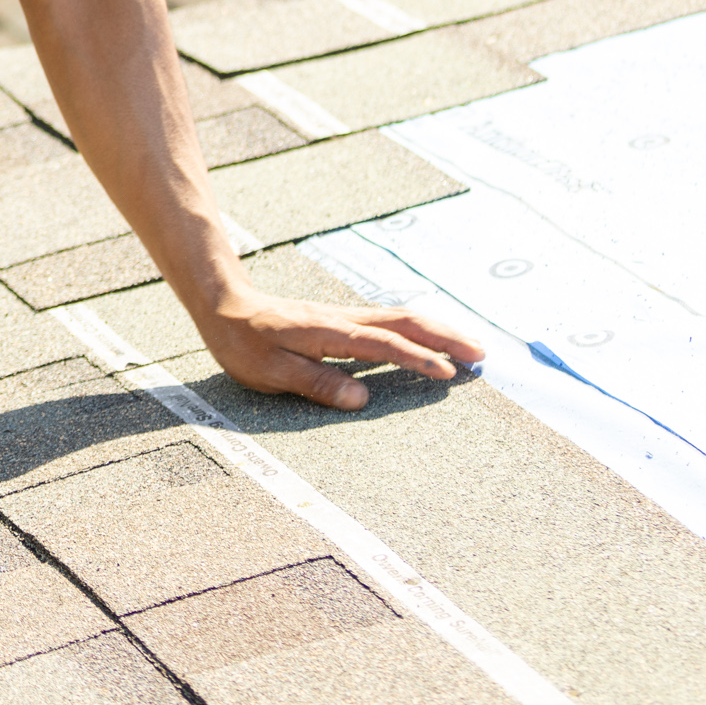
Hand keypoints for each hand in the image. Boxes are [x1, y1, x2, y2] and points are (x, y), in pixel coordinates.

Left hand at [200, 287, 484, 410]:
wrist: (225, 305)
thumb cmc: (244, 341)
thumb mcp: (270, 371)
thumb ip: (316, 382)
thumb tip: (361, 399)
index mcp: (330, 333)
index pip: (384, 344)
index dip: (417, 359)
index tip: (448, 374)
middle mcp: (344, 321)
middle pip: (405, 321)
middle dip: (445, 336)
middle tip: (480, 355)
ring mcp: (345, 319)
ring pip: (400, 318)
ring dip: (437, 330)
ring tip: (469, 347)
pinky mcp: (342, 322)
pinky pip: (389, 322)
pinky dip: (417, 330)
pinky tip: (428, 340)